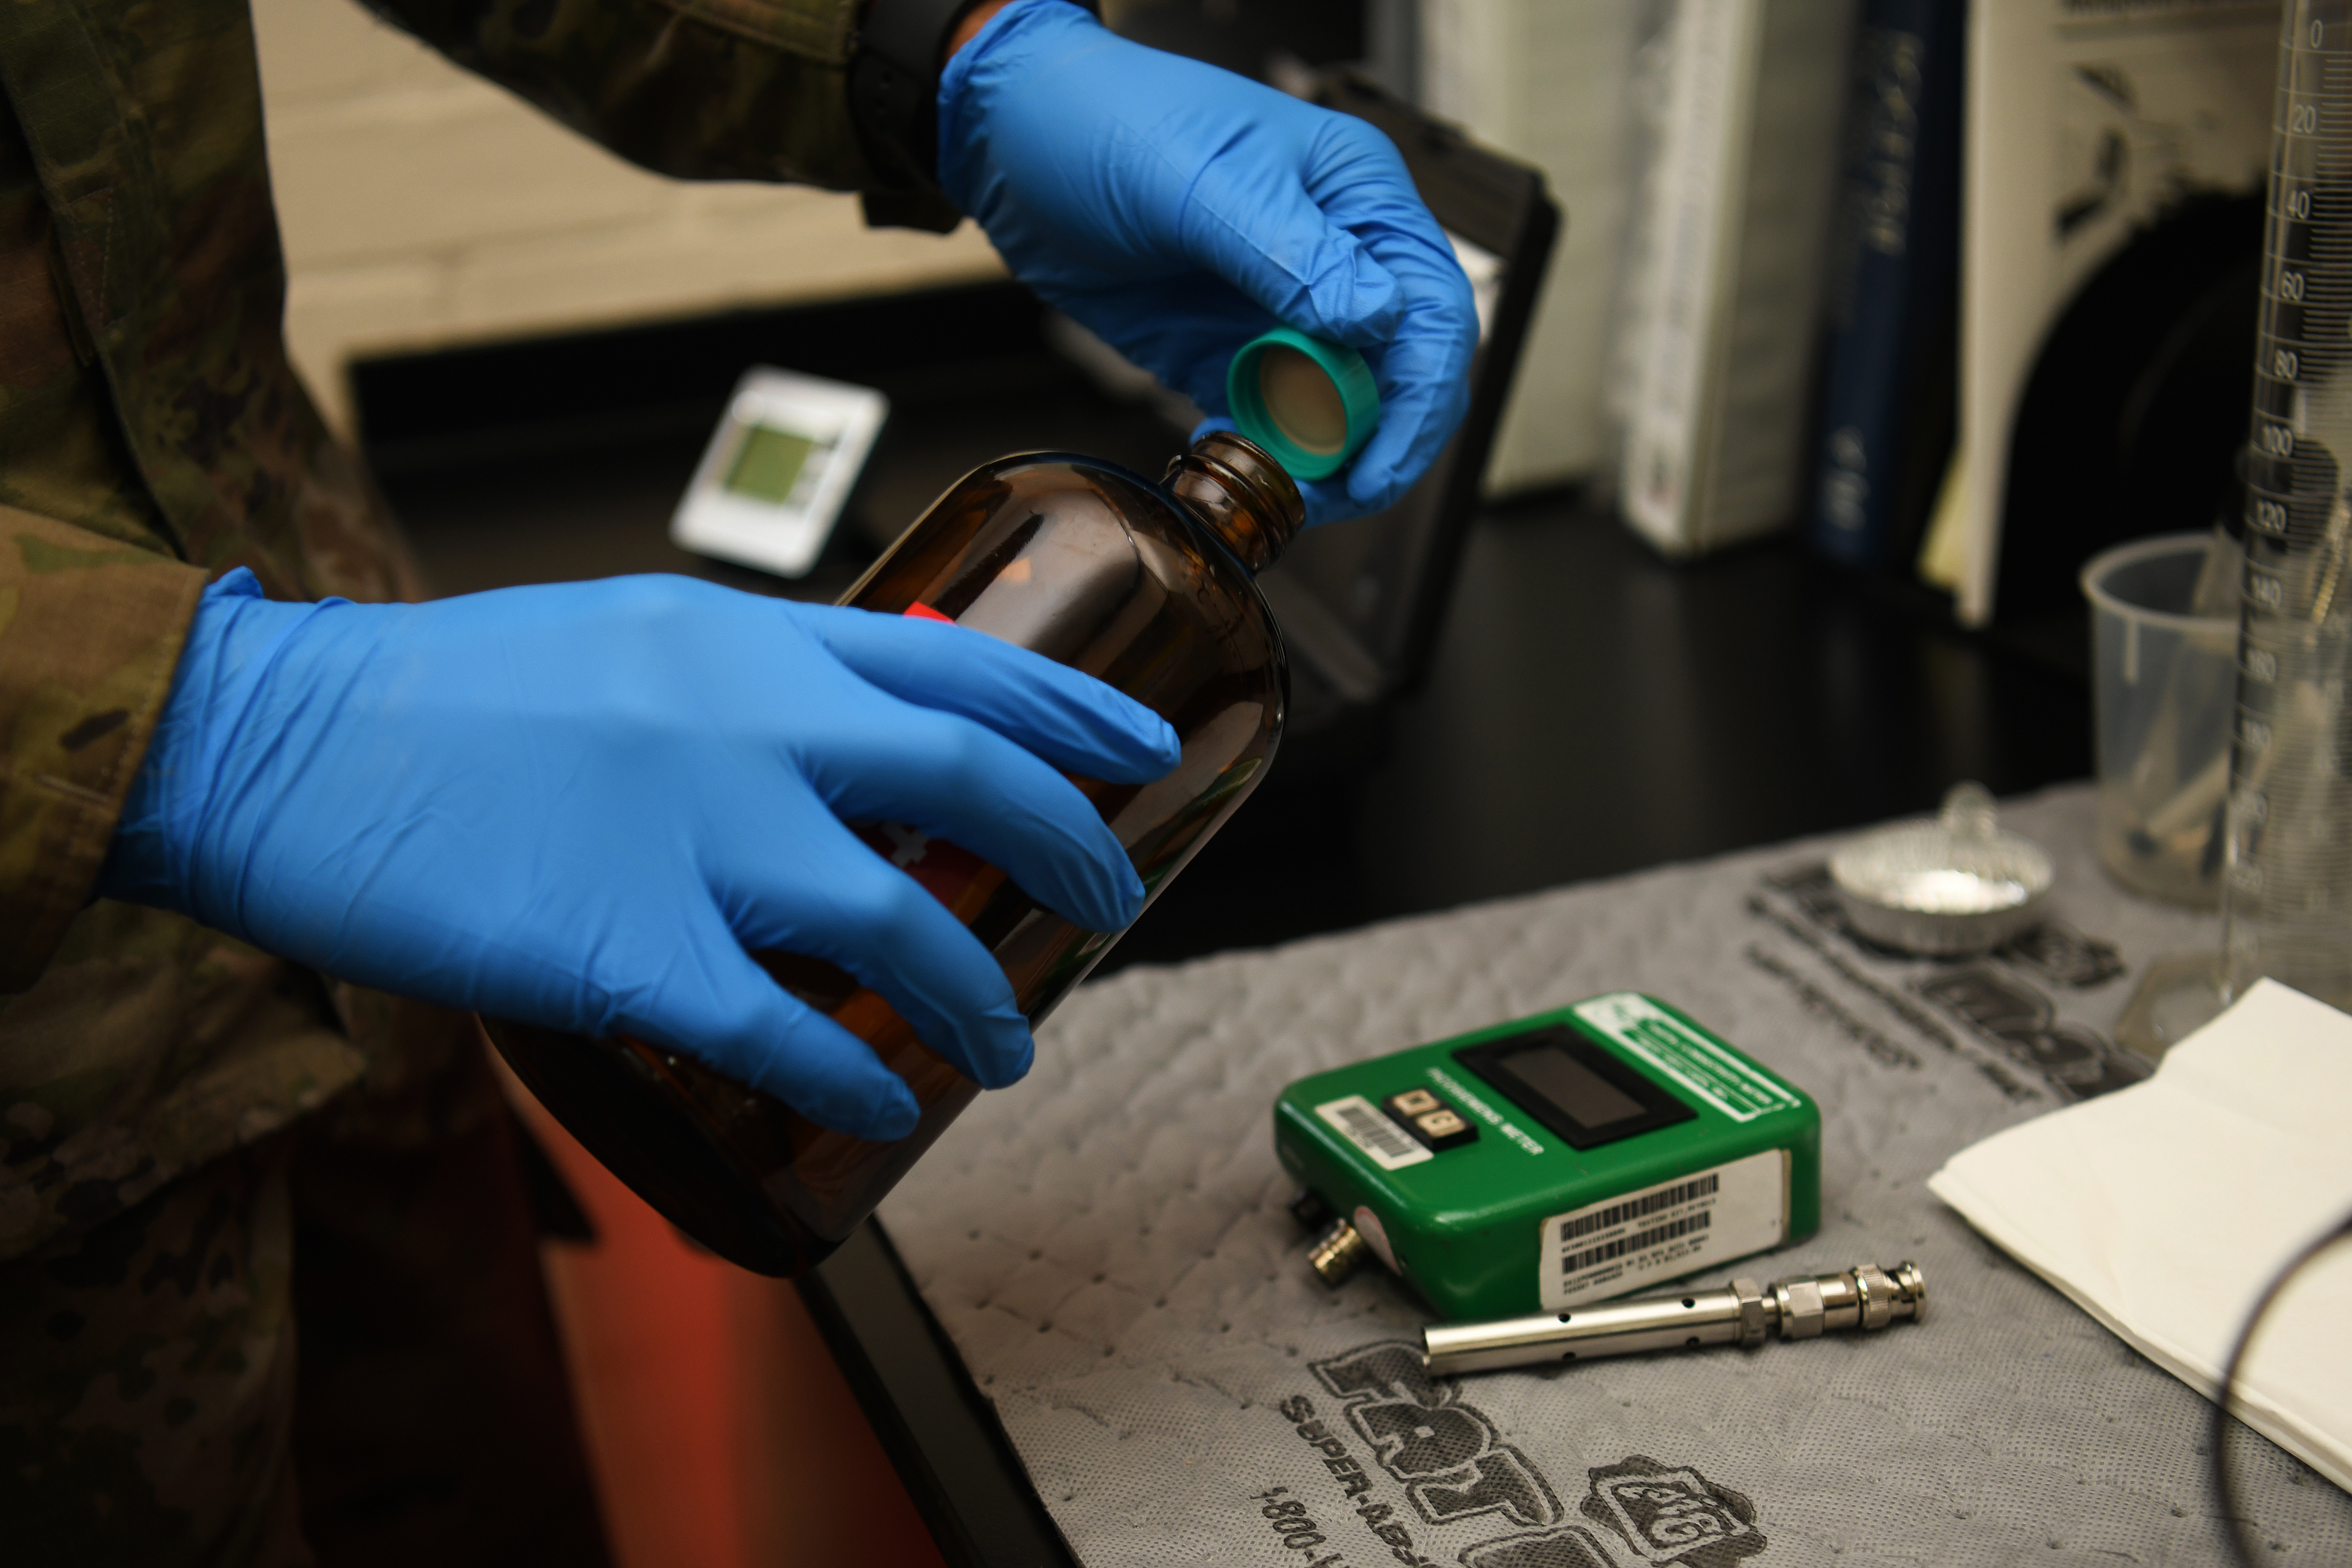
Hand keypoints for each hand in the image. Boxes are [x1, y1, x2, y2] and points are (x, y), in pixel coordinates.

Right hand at [100, 571, 1179, 1139]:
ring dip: (979, 989)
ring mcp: (688, 837)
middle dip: (1067, 844)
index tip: (1145, 747)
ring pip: (899, 918)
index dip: (1072, 705)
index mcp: (742, 641)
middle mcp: (739, 723)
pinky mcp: (624, 951)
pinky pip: (787, 1029)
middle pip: (966, 777)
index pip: (955, 660)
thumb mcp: (628, 643)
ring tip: (1014, 1039)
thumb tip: (848, 742)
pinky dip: (858, 1068)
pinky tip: (891, 1096)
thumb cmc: (448, 698)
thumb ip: (747, 686)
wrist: (279, 742)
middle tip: (1113, 900)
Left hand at [938, 0, 1476, 525]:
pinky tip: (1222, 453)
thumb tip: (1376, 317)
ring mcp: (1285, 312)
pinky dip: (1261, 453)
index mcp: (1360, 199)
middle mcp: (1339, 259)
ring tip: (1270, 481)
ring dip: (1319, 460)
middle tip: (1334, 494)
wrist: (1015, 141)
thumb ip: (1291, 252)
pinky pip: (1272, 423)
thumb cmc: (1107, 120)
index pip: (1434, 312)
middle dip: (1379, 444)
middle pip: (1402, 375)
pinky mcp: (1230, 354)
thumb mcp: (1201, 180)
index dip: (1421, 399)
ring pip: (1343, 412)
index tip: (1377, 463)